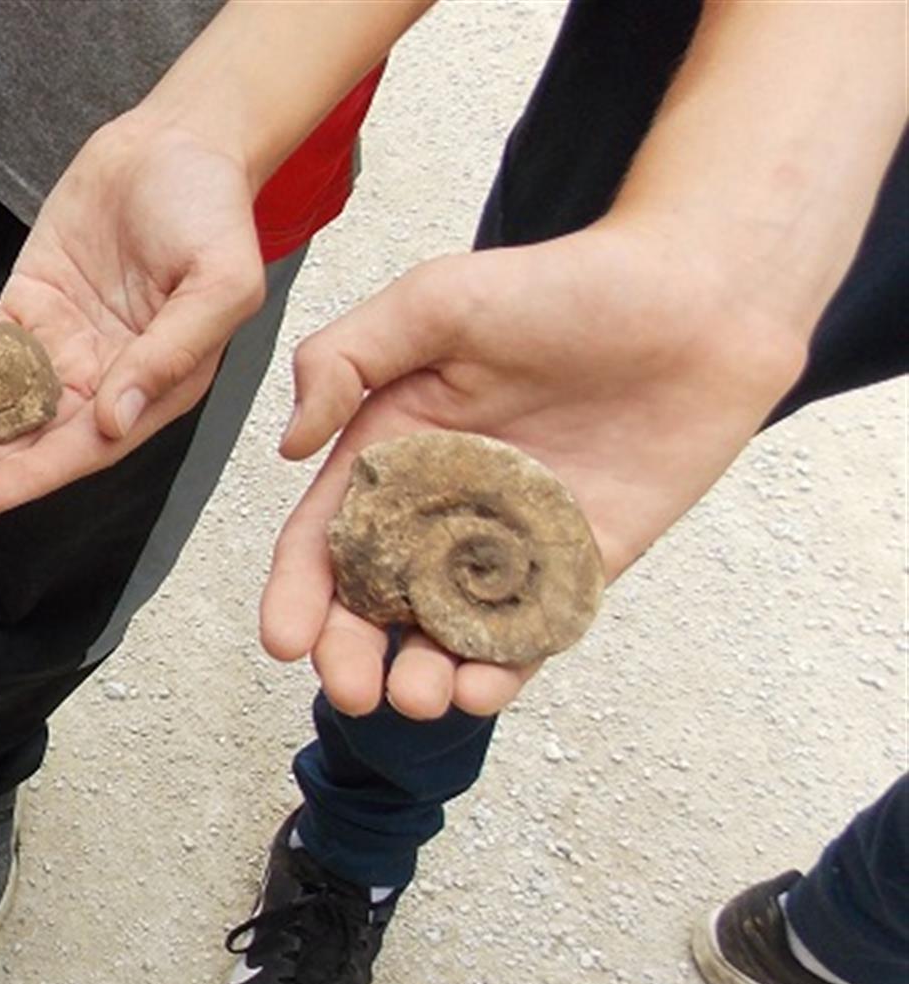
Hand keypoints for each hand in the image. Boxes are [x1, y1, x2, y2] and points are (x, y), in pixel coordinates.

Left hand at [0, 113, 265, 512]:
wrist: (176, 142)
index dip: (39, 471)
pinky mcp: (28, 307)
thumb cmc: (212, 212)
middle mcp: (105, 377)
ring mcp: (63, 344)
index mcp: (155, 385)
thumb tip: (117, 420)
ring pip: (2, 401)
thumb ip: (173, 353)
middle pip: (35, 434)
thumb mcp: (220, 282)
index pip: (90, 444)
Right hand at [261, 219, 807, 719]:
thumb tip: (288, 445)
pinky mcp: (577, 568)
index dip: (297, 593)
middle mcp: (440, 510)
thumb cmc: (564, 285)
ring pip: (447, 631)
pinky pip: (530, 633)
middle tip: (351, 689)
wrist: (699, 300)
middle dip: (351, 654)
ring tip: (420, 697)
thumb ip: (343, 359)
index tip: (284, 641)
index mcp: (391, 454)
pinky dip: (502, 668)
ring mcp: (508, 547)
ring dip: (425, 675)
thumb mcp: (433, 301)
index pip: (326, 538)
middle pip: (375, 603)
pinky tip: (484, 686)